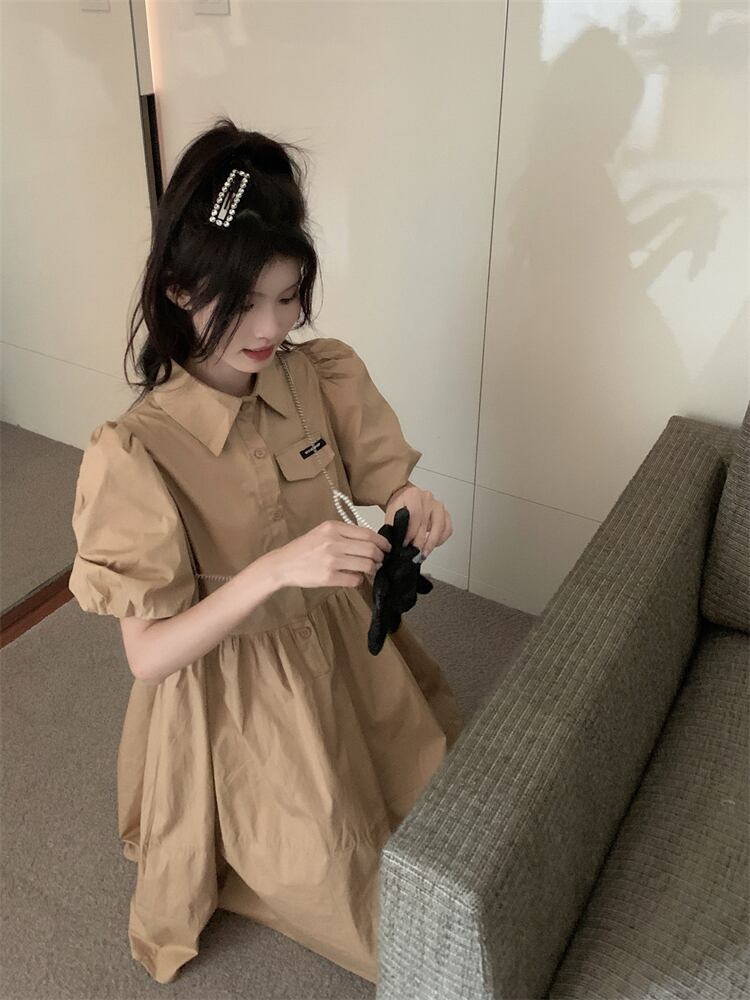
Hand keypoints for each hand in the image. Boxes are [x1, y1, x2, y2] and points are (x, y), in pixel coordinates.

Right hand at [270, 520, 391, 589]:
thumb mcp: (323, 533)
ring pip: (366, 565)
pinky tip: (354, 577)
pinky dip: (359, 579)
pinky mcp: (329, 577)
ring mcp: (331, 560)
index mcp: (333, 527)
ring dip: (372, 569)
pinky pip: (355, 579)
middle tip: (380, 561)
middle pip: (371, 550)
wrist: (283, 564)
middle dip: (380, 557)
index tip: (387, 548)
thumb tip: (372, 544)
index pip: (367, 534)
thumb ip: (345, 535)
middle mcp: (333, 542)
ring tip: (369, 570)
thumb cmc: (304, 548)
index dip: (382, 542)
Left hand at [383, 482, 452, 557]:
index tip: (405, 543)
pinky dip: (441, 539)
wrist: (405, 499)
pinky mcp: (445, 514)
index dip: (411, 532)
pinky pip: (448, 529)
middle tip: (414, 552)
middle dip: (420, 542)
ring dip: (432, 543)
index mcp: (413, 495)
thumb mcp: (391, 514)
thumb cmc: (400, 506)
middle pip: (427, 523)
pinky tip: (432, 545)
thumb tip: (393, 543)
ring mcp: (438, 506)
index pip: (415, 514)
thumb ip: (393, 527)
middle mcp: (428, 498)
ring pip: (440, 526)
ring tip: (424, 553)